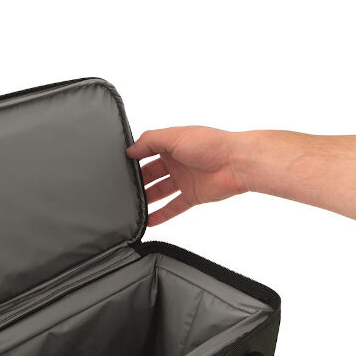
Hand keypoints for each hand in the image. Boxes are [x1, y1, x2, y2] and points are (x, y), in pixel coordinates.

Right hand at [126, 127, 250, 225]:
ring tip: (131, 206)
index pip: (147, 151)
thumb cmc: (211, 144)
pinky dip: (161, 215)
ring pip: (160, 191)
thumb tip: (130, 150)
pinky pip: (173, 207)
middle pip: (151, 173)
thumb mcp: (174, 136)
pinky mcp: (192, 196)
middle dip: (138, 180)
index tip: (120, 166)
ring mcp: (185, 179)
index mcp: (172, 143)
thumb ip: (149, 141)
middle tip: (123, 189)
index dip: (134, 158)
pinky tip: (148, 220)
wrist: (236, 164)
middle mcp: (178, 161)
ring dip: (147, 198)